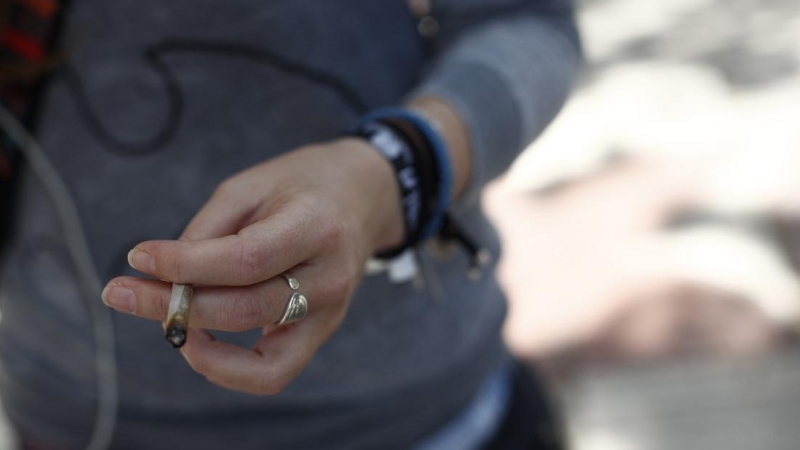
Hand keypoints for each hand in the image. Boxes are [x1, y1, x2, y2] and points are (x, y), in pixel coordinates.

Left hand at [101, 138, 402, 394]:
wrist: (361, 196)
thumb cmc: (300, 184)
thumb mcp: (250, 185)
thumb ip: (209, 231)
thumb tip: (165, 278)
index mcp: (317, 225)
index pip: (246, 260)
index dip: (186, 266)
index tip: (137, 257)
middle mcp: (331, 277)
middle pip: (246, 309)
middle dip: (173, 306)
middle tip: (120, 291)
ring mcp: (331, 312)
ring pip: (261, 358)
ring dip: (199, 343)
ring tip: (162, 317)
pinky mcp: (323, 331)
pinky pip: (275, 372)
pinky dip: (230, 369)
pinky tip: (199, 340)